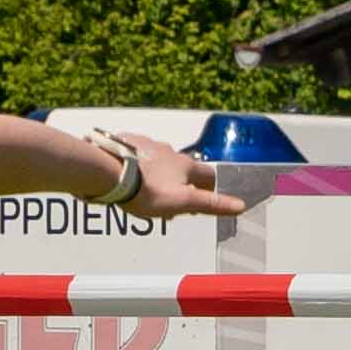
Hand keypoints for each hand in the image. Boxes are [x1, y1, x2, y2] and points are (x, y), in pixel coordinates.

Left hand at [116, 140, 239, 220]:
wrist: (110, 174)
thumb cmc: (148, 192)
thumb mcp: (183, 202)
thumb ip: (211, 204)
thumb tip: (240, 205)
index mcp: (185, 165)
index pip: (207, 174)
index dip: (210, 186)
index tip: (206, 196)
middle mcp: (169, 151)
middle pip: (182, 167)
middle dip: (181, 181)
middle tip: (174, 199)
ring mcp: (147, 145)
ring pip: (160, 159)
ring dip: (159, 172)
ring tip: (149, 189)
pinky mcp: (127, 143)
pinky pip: (137, 153)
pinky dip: (138, 163)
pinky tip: (129, 174)